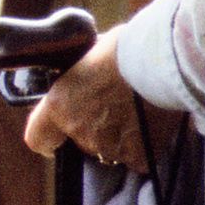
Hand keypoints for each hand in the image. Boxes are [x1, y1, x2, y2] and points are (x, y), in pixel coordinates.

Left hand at [24, 27, 148, 169]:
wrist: (166, 58)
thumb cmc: (128, 47)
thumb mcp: (89, 55)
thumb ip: (79, 77)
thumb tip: (82, 75)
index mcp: (60, 106)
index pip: (38, 139)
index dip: (48, 138)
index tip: (57, 136)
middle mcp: (80, 130)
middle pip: (82, 140)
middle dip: (95, 127)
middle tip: (116, 104)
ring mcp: (110, 147)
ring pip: (111, 149)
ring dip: (120, 136)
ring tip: (139, 110)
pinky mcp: (139, 155)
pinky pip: (138, 157)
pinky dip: (144, 145)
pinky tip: (153, 123)